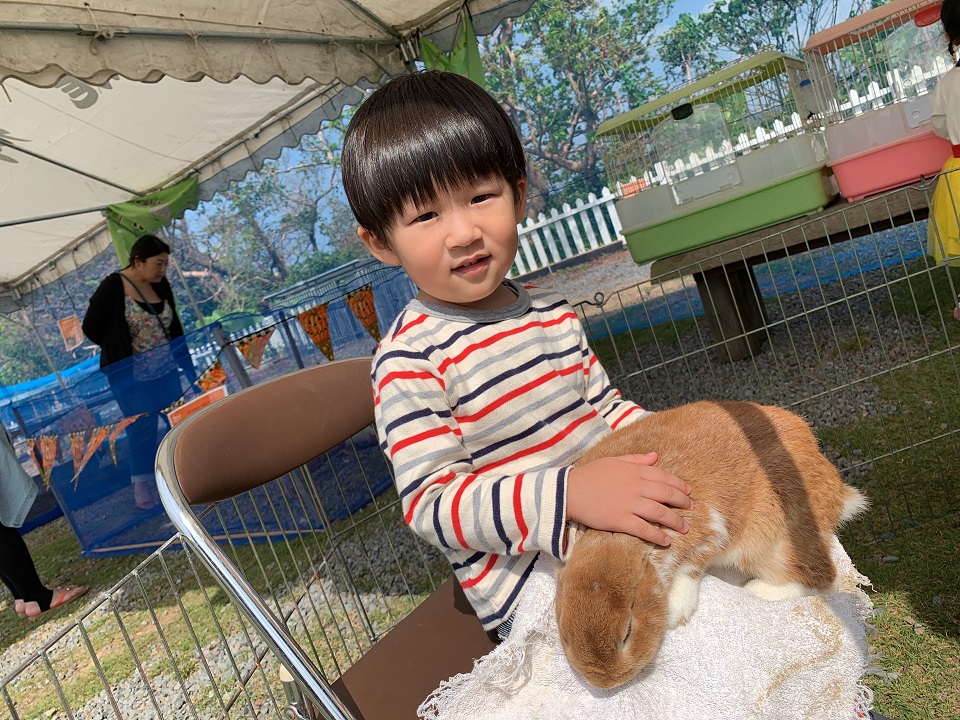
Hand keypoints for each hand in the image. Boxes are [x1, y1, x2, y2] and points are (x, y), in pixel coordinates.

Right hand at [566, 452, 692, 545]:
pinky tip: (667, 541)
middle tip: (691, 509)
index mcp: (634, 470)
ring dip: (676, 522)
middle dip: (683, 503)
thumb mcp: (613, 461)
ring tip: (685, 527)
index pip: (665, 477)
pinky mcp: (620, 520)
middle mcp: (636, 486)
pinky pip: (645, 530)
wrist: (568, 491)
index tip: (688, 492)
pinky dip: (658, 536)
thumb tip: (655, 457)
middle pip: (667, 495)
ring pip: (660, 513)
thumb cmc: (590, 475)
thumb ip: (636, 459)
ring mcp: (629, 504)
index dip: (680, 485)